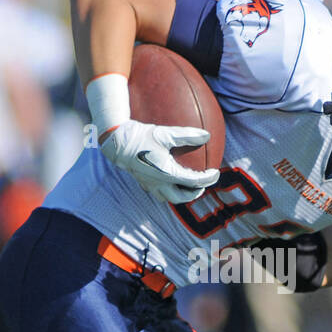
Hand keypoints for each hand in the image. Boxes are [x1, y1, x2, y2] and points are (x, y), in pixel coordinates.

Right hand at [101, 121, 218, 202]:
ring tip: (187, 185)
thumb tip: (206, 135)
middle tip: (201, 185)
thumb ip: (187, 135)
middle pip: (180, 198)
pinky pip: (157, 191)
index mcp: (167, 174)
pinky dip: (168, 188)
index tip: (216, 172)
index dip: (208, 179)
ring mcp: (149, 184)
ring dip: (180, 194)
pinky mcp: (142, 181)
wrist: (115, 142)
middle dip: (193, 194)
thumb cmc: (140, 137)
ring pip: (167, 198)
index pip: (193, 182)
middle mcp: (158, 183)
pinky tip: (169, 177)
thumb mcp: (165, 133)